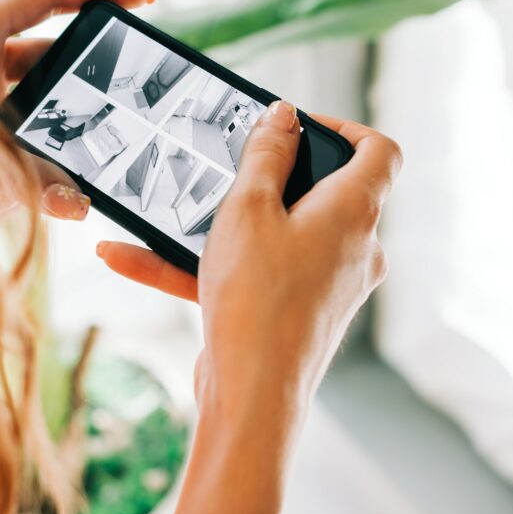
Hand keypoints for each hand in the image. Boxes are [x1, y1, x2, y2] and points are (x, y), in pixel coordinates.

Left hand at [0, 0, 153, 240]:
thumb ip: (25, 177)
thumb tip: (80, 206)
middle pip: (50, 56)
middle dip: (89, 77)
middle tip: (127, 93)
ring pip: (38, 105)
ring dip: (66, 131)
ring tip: (99, 153)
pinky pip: (19, 143)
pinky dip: (40, 166)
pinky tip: (58, 194)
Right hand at [97, 103, 401, 513]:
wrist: (253, 397)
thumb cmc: (257, 301)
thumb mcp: (248, 209)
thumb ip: (265, 154)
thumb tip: (283, 116)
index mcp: (354, 212)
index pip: (379, 151)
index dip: (344, 128)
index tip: (296, 127)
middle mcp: (354, 248)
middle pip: (325, 191)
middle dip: (271, 177)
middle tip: (229, 166)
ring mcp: (330, 283)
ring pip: (279, 235)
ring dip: (223, 225)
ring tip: (166, 213)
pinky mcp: (301, 311)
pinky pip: (257, 273)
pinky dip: (207, 265)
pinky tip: (132, 258)